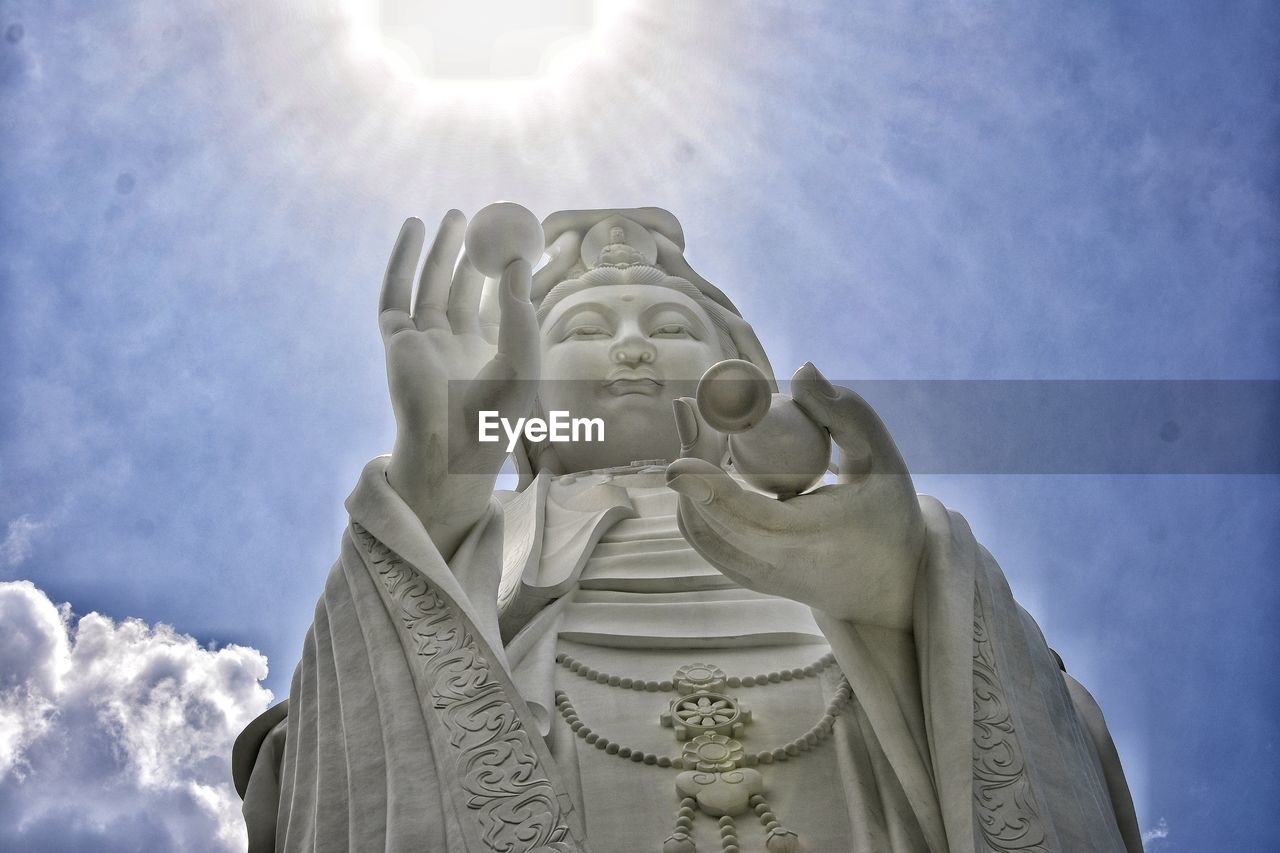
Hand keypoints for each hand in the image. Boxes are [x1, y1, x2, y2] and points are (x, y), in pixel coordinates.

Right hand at [379, 213, 573, 556]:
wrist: (454, 444)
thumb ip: (519, 309)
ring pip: (429, 285)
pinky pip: (397, 291)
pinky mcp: (397, 340)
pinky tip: (413, 227)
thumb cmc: (496, 412)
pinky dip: (403, 258)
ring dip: (439, 249)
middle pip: (459, 289)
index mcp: (487, 355)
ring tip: (455, 214)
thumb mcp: (522, 356)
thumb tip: (517, 261)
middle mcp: (453, 346)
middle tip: (482, 218)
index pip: (495, 304)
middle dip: (469, 254)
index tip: (518, 238)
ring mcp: (423, 342)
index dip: (504, 272)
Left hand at [666, 363, 924, 629]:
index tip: (681, 457)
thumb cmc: (887, 517)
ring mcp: (752, 575)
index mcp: (808, 540)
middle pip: (708, 518)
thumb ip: (846, 413)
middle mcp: (772, 565)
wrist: (887, 585)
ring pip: (698, 529)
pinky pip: (704, 537)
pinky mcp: (743, 575)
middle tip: (689, 410)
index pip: (745, 517)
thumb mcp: (881, 460)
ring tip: (700, 427)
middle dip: (691, 461)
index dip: (707, 487)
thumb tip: (801, 369)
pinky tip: (705, 458)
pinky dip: (695, 498)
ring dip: (690, 478)